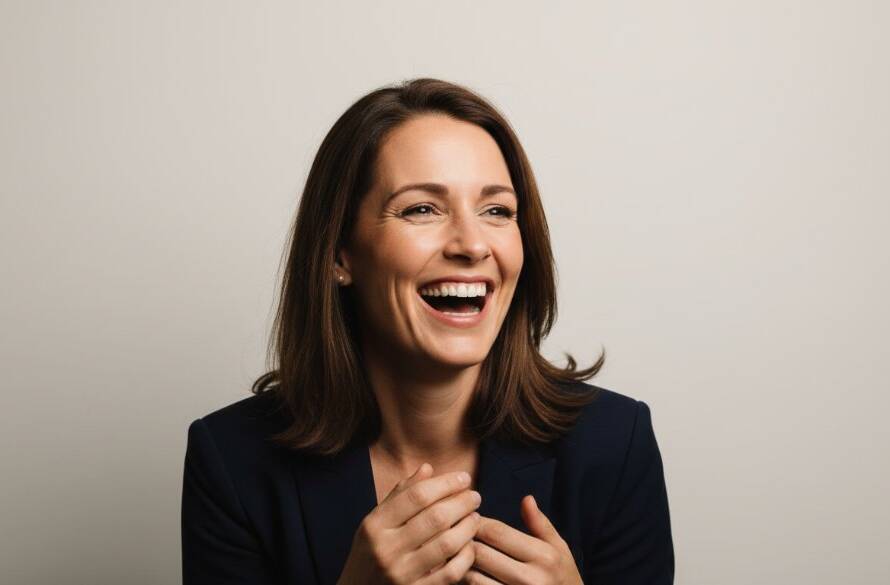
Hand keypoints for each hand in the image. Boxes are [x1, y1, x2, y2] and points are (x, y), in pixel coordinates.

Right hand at [337, 463, 482, 584]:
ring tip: (475, 517)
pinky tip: (469, 546)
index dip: (445, 483)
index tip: (463, 477)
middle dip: (461, 503)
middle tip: (474, 496)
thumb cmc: (369, 554)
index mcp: (375, 525)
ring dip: (467, 527)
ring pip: (446, 544)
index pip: (416, 496)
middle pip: (435, 517)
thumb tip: (427, 468)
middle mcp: (386, 549)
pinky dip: (465, 557)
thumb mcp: (376, 522)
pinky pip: (450, 573)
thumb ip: (400, 495)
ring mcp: (400, 574)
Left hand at [463, 495, 582, 584]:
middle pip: (480, 553)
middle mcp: (530, 579)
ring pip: (472, 577)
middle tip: (455, 534)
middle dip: (464, 541)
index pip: (497, 532)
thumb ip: (541, 524)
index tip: (468, 517)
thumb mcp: (559, 548)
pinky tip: (465, 574)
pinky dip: (466, 583)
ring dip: (461, 564)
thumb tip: (526, 498)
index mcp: (543, 556)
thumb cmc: (563, 576)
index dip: (476, 522)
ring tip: (457, 555)